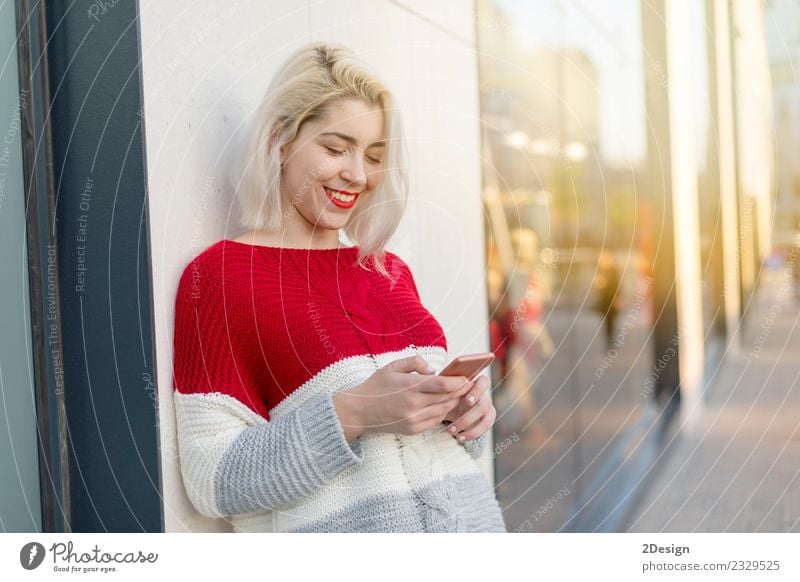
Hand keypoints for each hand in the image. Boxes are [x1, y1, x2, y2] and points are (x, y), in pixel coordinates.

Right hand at [332, 356, 472, 439]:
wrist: (359, 411)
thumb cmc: (376, 386)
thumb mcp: (392, 366)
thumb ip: (415, 362)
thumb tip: (433, 370)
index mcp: (410, 386)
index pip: (442, 384)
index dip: (458, 382)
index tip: (466, 378)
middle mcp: (414, 405)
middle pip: (447, 399)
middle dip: (459, 391)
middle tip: (468, 384)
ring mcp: (414, 419)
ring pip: (443, 411)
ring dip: (453, 402)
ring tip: (458, 394)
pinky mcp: (413, 429)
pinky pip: (435, 421)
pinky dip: (442, 413)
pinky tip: (443, 405)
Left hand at [443, 374, 495, 441]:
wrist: (449, 407)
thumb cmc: (446, 395)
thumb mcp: (444, 389)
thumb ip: (444, 385)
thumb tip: (434, 379)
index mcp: (474, 384)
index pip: (484, 382)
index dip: (478, 391)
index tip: (467, 401)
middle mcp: (483, 394)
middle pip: (484, 404)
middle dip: (470, 415)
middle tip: (455, 422)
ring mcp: (487, 407)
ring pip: (486, 418)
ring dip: (467, 426)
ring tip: (451, 431)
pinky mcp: (487, 419)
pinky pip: (485, 427)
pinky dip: (472, 434)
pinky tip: (459, 437)